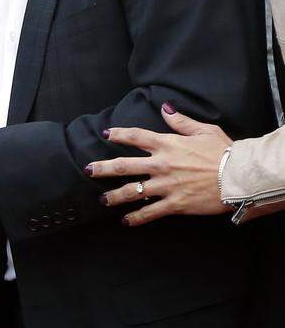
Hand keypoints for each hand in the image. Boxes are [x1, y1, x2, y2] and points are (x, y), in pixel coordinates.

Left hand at [85, 104, 232, 224]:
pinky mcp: (175, 204)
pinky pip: (150, 212)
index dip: (118, 134)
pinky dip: (137, 217)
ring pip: (132, 191)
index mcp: (167, 144)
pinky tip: (126, 220)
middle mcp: (161, 164)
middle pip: (123, 165)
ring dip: (114, 196)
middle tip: (88, 170)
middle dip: (102, 168)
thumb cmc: (224, 152)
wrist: (239, 176)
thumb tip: (165, 107)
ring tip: (103, 199)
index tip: (106, 134)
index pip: (135, 136)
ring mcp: (166, 185)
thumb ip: (181, 121)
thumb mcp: (203, 130)